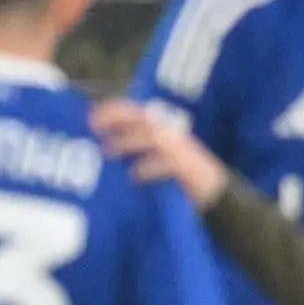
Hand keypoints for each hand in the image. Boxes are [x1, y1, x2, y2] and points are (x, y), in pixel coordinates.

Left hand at [90, 99, 229, 208]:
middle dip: (118, 119)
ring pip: (155, 137)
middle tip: (93, 126)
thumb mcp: (152, 161)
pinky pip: (170, 163)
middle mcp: (171, 136)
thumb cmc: (177, 178)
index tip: (90, 116)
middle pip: (144, 118)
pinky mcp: (189, 168)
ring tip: (108, 152)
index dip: (114, 110)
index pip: (137, 112)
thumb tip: (101, 150)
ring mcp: (181, 151)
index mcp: (162, 132)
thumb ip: (133, 153)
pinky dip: (150, 168)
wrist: (213, 193)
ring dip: (129, 142)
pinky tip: (135, 175)